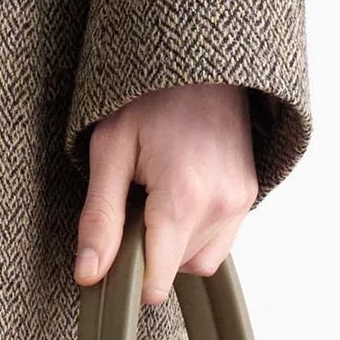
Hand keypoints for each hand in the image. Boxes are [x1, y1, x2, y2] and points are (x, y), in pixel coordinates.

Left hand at [74, 83, 259, 305]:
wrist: (202, 57)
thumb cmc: (151, 95)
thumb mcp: (110, 150)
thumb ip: (99, 219)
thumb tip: (89, 275)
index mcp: (185, 197)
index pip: (156, 283)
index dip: (127, 277)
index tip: (113, 249)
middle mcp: (222, 204)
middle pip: (174, 271)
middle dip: (148, 248)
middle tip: (135, 198)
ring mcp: (242, 200)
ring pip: (198, 261)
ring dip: (172, 243)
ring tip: (158, 192)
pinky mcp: (250, 194)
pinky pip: (218, 242)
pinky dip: (194, 232)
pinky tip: (179, 194)